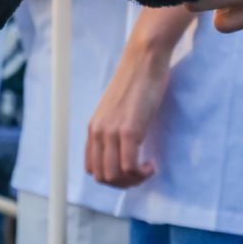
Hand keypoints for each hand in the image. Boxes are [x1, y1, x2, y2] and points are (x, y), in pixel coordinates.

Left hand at [85, 38, 171, 188]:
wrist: (143, 59)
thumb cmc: (136, 80)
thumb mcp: (118, 109)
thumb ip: (115, 127)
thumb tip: (122, 147)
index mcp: (94, 127)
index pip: (91, 167)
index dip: (110, 177)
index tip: (128, 172)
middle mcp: (98, 131)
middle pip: (101, 177)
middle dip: (122, 184)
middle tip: (140, 175)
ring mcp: (112, 131)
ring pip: (114, 176)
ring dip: (133, 181)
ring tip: (146, 171)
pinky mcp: (129, 130)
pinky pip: (130, 166)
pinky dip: (141, 173)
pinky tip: (151, 165)